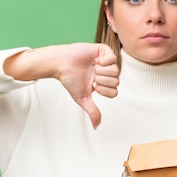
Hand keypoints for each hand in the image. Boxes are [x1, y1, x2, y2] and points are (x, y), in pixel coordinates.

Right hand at [4, 43, 118, 128]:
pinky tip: (95, 61)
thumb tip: (96, 126)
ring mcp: (106, 61)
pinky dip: (104, 61)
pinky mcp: (103, 50)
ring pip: (116, 71)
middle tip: (92, 77)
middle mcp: (106, 72)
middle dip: (102, 81)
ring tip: (92, 68)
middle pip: (116, 82)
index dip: (103, 91)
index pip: (114, 92)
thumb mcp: (82, 98)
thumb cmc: (70, 80)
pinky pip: (113, 58)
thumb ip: (92, 112)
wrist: (61, 65)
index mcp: (103, 83)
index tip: (92, 86)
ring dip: (102, 72)